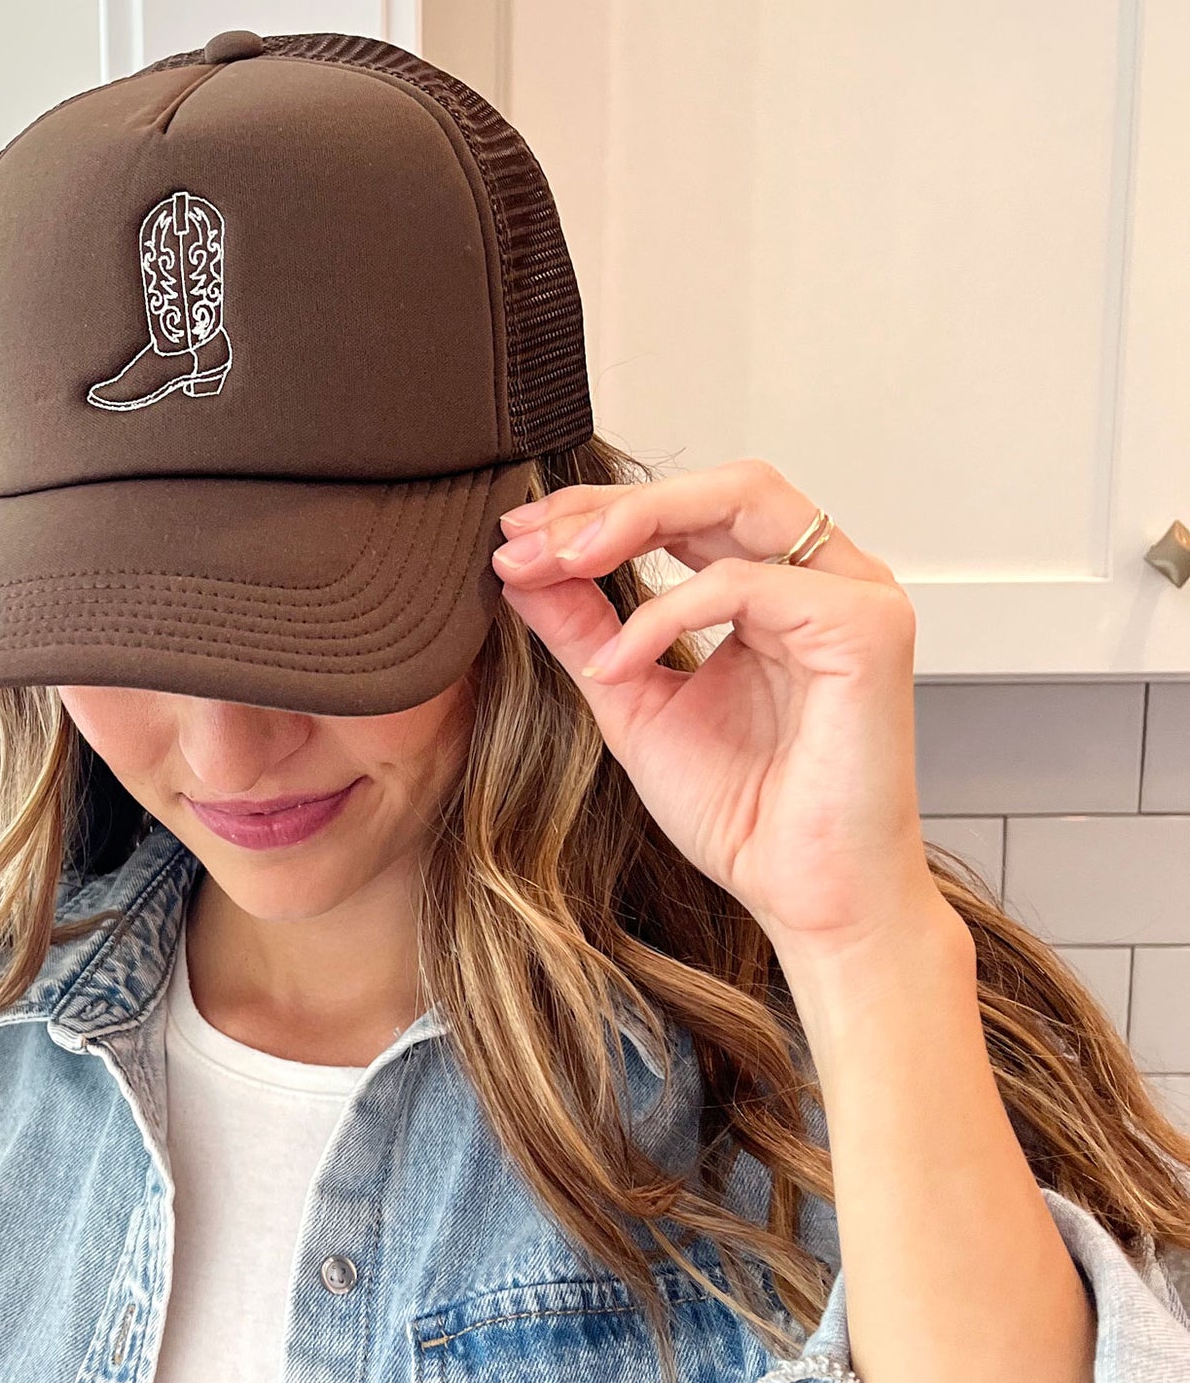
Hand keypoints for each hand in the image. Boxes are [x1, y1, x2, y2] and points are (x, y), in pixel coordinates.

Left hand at [492, 458, 942, 964]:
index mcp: (778, 591)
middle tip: (529, 541)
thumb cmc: (746, 813)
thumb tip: (520, 572)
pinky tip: (619, 661)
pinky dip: (671, 612)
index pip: (688, 512)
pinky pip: (752, 583)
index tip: (517, 541)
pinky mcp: (866, 629)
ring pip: (742, 501)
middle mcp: (824, 580)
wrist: (807, 897)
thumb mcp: (631, 705)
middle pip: (716, 486)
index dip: (599, 514)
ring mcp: (854, 596)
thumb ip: (583, 633)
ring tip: (560, 567)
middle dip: (611, 505)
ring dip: (636, 524)